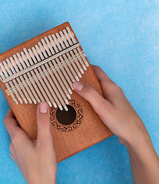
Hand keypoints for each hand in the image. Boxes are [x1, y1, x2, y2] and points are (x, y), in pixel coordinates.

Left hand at [4, 102, 56, 183]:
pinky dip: (27, 140)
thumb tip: (42, 104)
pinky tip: (38, 142)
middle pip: (13, 128)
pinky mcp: (21, 160)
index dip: (11, 111)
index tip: (17, 105)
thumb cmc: (43, 167)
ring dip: (25, 130)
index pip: (7, 120)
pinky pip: (22, 146)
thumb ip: (43, 122)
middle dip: (21, 120)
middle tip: (31, 113)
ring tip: (37, 127)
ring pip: (18, 137)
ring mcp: (17, 154)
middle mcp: (14, 145)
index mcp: (16, 139)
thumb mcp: (45, 141)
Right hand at [73, 65, 158, 183]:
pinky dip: (90, 100)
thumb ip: (89, 94)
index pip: (97, 71)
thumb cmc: (121, 121)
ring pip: (96, 91)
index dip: (86, 67)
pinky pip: (98, 100)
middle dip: (83, 80)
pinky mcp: (112, 108)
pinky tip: (83, 106)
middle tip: (69, 82)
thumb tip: (76, 83)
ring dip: (86, 91)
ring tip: (72, 93)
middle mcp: (112, 91)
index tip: (74, 67)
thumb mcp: (102, 107)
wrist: (135, 137)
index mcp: (111, 87)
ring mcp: (112, 99)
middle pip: (96, 81)